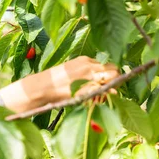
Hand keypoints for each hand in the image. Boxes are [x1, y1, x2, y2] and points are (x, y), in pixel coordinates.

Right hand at [0, 56, 118, 112]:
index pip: (107, 64)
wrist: (43, 87)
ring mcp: (87, 76)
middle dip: (115, 79)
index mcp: (85, 60)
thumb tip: (99, 80)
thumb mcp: (72, 71)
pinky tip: (103, 99)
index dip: (110, 74)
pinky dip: (107, 94)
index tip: (108, 82)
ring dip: (113, 86)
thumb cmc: (56, 82)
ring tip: (106, 94)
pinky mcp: (85, 87)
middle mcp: (88, 66)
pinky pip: (103, 90)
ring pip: (112, 78)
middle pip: (113, 70)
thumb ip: (86, 73)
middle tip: (111, 89)